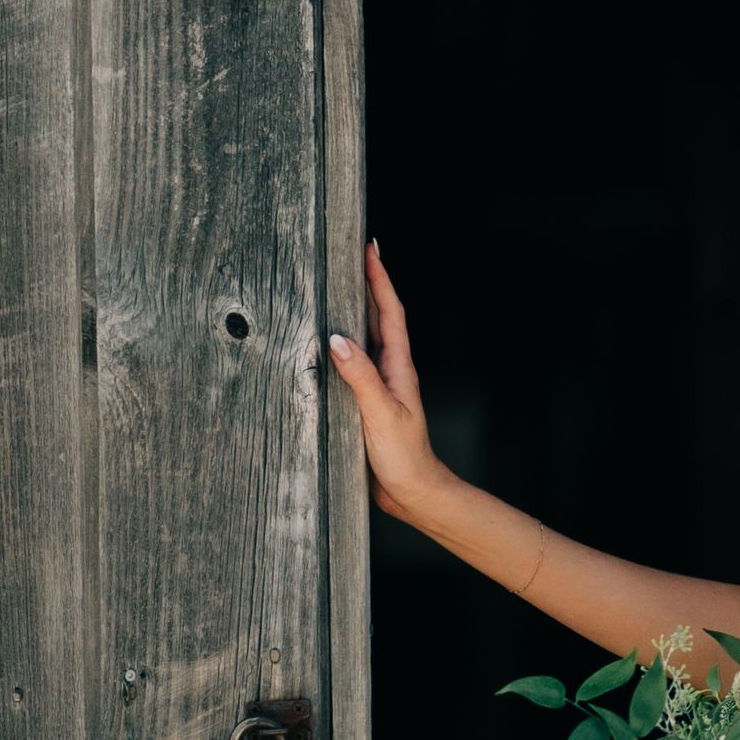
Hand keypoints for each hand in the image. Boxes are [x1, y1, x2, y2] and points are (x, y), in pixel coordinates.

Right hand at [325, 247, 443, 523]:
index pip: (388, 312)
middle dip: (366, 284)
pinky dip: (341, 346)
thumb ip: (360, 377)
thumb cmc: (403, 455)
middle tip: (352, 254)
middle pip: (377, 318)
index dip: (379, 279)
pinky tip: (325, 346)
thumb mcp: (380, 413)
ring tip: (336, 285)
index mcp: (398, 367)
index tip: (370, 247)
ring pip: (364, 339)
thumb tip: (337, 338)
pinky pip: (352, 364)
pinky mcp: (366, 403)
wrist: (414, 492)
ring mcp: (379, 386)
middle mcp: (390, 371)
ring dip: (353, 311)